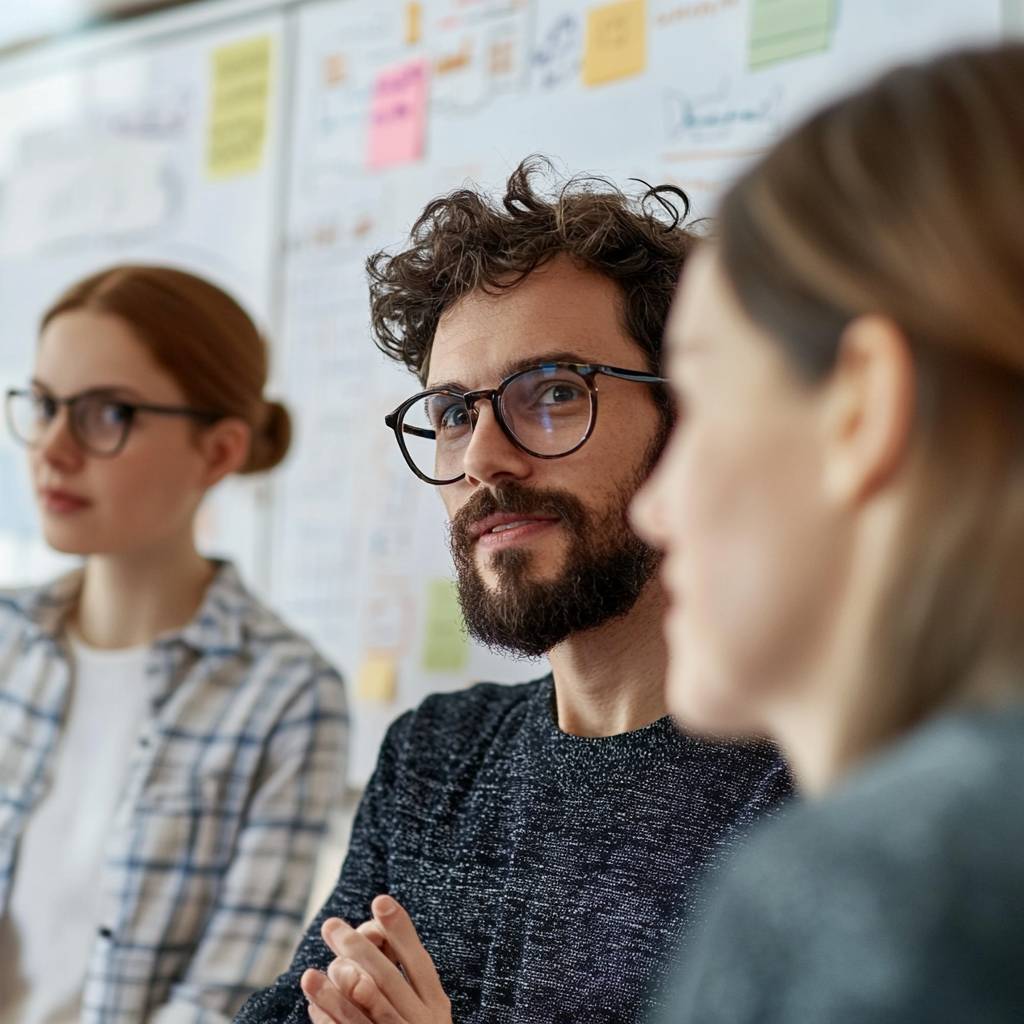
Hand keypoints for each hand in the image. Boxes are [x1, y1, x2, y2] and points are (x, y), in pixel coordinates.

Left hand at [300, 895, 452, 1023]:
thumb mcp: (419, 1007)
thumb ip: (398, 976)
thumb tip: (368, 930)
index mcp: (435, 1004)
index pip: (418, 961)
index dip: (401, 930)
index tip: (379, 899)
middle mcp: (422, 1023)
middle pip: (387, 981)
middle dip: (358, 950)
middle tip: (330, 925)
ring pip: (365, 1013)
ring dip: (335, 990)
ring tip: (309, 971)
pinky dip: (330, 1020)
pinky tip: (313, 1005)